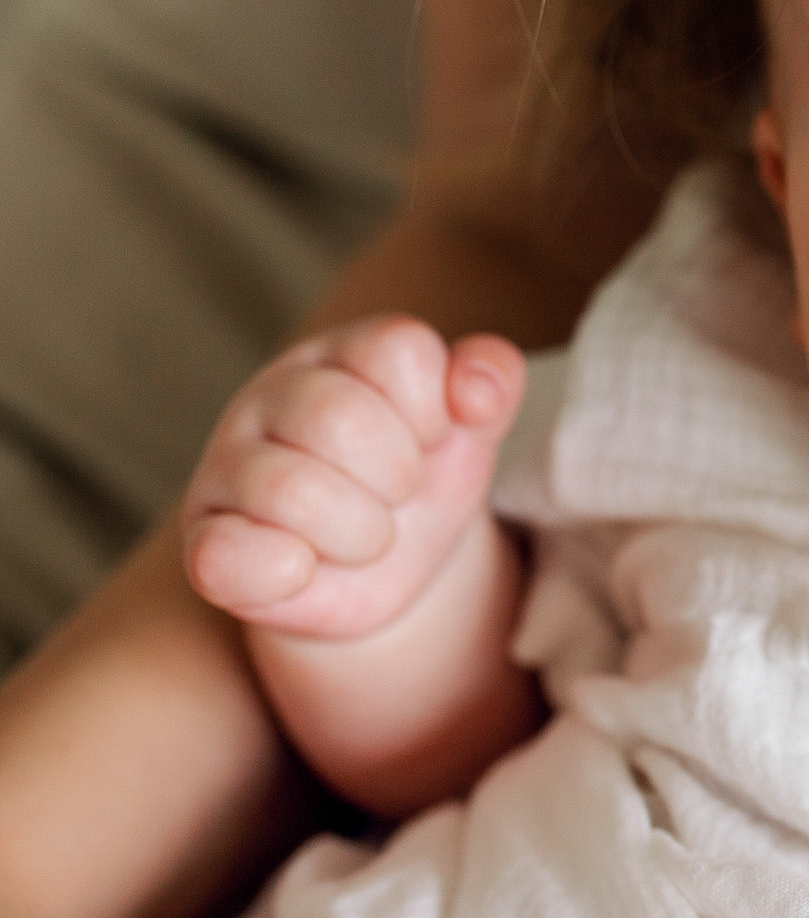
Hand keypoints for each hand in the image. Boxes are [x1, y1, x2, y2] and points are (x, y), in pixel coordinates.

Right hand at [180, 317, 523, 643]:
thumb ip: (492, 384)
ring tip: (362, 536)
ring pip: (291, 489)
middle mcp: (275, 396)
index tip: (428, 439)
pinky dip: (277, 570)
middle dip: (398, 476)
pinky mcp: (206, 543)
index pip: (397, 348)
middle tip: (396, 495)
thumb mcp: (469, 429)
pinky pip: (224, 555)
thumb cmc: (418, 478)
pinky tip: (303, 568)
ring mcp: (229, 466)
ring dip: (358, 533)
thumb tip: (475, 387)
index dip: (432, 409)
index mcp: (344, 354)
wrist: (378, 569)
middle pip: (341, 418)